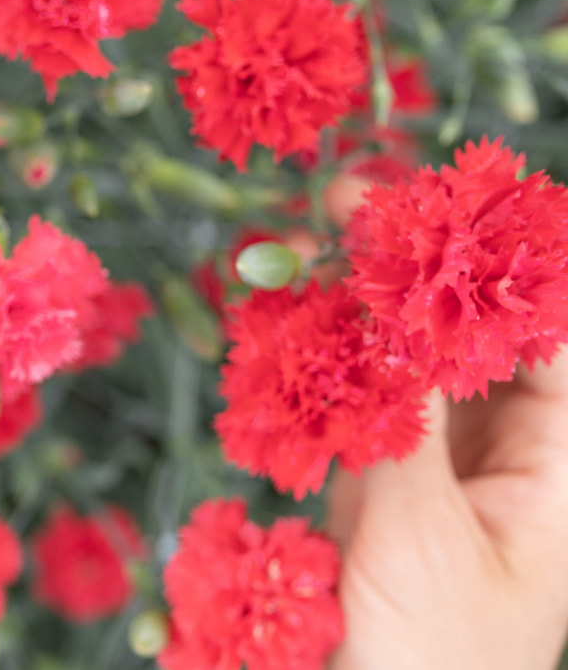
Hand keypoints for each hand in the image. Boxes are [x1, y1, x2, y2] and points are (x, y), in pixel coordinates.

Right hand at [325, 174, 567, 669]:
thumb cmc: (427, 660)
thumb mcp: (422, 536)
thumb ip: (405, 419)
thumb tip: (390, 312)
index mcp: (560, 473)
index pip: (550, 338)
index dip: (501, 262)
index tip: (440, 203)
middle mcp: (509, 457)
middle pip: (472, 333)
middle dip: (415, 266)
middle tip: (349, 202)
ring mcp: (439, 466)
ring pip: (408, 360)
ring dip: (357, 304)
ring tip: (303, 246)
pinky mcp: (380, 483)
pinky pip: (359, 399)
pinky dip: (323, 358)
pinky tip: (286, 318)